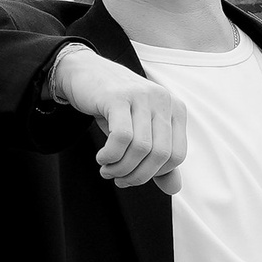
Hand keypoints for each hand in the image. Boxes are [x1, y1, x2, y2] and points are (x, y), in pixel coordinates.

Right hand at [49, 46, 186, 193]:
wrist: (85, 73)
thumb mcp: (140, 133)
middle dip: (138, 175)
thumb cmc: (115, 108)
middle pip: (161, 155)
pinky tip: (102, 158)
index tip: (133, 176)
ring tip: (107, 169)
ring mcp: (142, 96)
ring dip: (121, 167)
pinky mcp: (118, 97)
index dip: (155, 174)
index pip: (177, 155)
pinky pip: (122, 137)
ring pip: (141, 148)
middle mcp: (163, 101)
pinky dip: (111, 155)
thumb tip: (174, 188)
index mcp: (176, 110)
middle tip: (118, 179)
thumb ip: (158, 160)